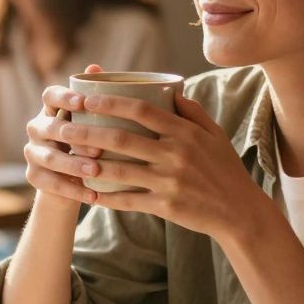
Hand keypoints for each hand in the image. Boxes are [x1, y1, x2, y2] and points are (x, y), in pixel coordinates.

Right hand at [22, 64, 108, 205]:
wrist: (72, 180)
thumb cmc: (88, 143)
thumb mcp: (93, 122)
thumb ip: (95, 98)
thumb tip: (95, 68)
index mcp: (51, 109)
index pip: (49, 96)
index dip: (64, 98)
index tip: (83, 102)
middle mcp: (36, 127)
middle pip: (51, 128)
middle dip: (76, 138)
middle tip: (99, 148)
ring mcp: (32, 152)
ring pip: (50, 158)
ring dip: (74, 165)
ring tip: (96, 171)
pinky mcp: (33, 176)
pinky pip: (50, 183)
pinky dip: (73, 190)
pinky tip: (92, 195)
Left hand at [54, 92, 267, 242]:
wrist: (240, 212)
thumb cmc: (225, 170)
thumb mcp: (215, 135)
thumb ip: (193, 112)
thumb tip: (172, 91)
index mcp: (186, 133)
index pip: (142, 110)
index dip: (111, 103)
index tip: (87, 99)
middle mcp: (176, 154)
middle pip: (122, 139)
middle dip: (88, 132)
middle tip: (64, 127)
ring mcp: (170, 181)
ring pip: (120, 171)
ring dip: (90, 165)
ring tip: (68, 158)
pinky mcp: (166, 206)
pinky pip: (129, 200)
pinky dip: (107, 198)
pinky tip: (88, 193)